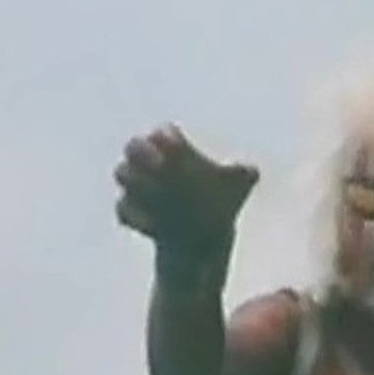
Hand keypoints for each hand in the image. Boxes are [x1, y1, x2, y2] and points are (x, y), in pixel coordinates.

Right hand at [114, 123, 258, 250]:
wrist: (203, 240)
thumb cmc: (219, 205)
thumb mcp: (236, 189)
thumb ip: (241, 176)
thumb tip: (251, 172)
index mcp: (177, 150)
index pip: (164, 134)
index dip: (167, 138)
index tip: (176, 146)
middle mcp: (152, 164)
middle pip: (133, 146)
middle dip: (142, 152)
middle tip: (160, 165)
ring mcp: (138, 188)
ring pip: (123, 173)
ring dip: (139, 183)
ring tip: (161, 200)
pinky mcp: (130, 214)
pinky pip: (123, 209)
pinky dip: (137, 216)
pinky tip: (154, 228)